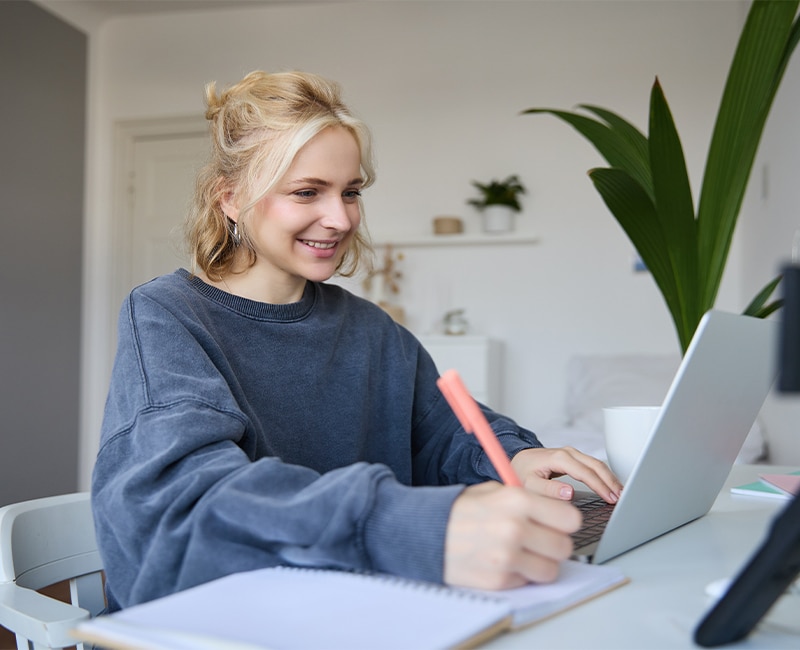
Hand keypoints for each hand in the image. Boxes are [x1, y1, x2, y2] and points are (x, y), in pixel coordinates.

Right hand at [444, 482, 580, 590]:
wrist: (427, 531)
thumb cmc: (461, 510)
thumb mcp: (494, 491)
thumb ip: (528, 501)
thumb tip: (559, 515)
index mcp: (517, 501)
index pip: (570, 518)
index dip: (565, 522)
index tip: (557, 523)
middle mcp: (515, 528)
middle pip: (564, 546)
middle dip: (554, 544)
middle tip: (541, 540)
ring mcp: (507, 557)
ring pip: (551, 569)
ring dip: (541, 563)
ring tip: (524, 553)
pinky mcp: (499, 580)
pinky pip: (527, 581)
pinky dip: (520, 574)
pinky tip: (505, 561)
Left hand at [510, 447, 622, 503]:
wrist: (518, 460)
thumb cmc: (522, 472)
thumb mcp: (529, 484)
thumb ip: (548, 490)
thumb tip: (570, 493)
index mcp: (558, 458)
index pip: (586, 472)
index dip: (600, 486)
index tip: (611, 498)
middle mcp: (567, 452)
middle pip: (596, 465)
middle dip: (611, 482)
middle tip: (621, 499)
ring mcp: (572, 453)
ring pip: (597, 464)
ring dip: (610, 478)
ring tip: (620, 494)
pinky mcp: (574, 458)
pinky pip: (593, 465)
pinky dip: (604, 475)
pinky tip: (610, 486)